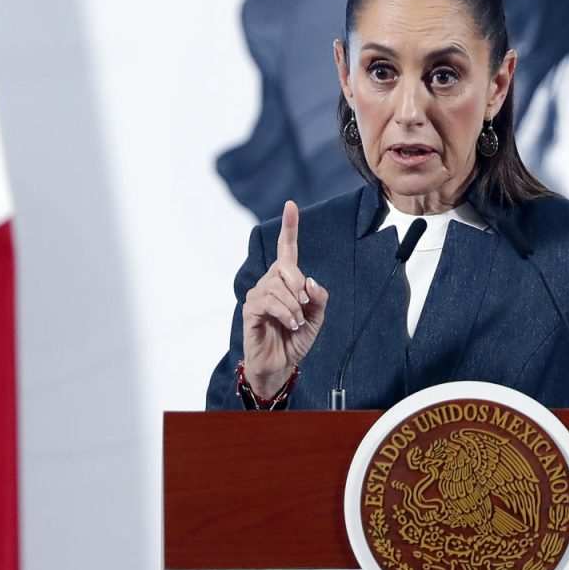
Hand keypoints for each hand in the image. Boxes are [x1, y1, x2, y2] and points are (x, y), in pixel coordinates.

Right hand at [242, 200, 329, 394]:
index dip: (289, 227)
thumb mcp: (316, 317)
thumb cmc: (296, 338)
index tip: (291, 205)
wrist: (281, 364)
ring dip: (293, 306)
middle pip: (286, 268)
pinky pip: (268, 302)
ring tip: (296, 322)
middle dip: (299, 286)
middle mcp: (269, 282)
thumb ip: (318, 298)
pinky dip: (284, 313)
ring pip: (278, 286)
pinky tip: (288, 324)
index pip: (286, 248)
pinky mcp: (250, 310)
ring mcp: (257, 294)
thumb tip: (309, 281)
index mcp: (286, 279)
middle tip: (304, 307)